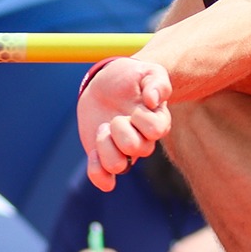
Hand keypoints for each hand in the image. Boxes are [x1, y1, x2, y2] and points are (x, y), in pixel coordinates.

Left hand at [76, 57, 173, 189]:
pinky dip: (97, 172)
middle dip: (120, 129)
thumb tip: (153, 100)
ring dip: (105, 147)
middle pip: (136, 149)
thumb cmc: (132, 78)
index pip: (156, 130)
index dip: (141, 118)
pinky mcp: (105, 157)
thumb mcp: (148, 71)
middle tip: (114, 117)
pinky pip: (104, 180)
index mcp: (157, 122)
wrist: (106, 84)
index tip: (134, 106)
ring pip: (119, 167)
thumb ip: (157, 82)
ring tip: (102, 129)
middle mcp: (143, 141)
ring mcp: (123, 151)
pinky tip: (93, 153)